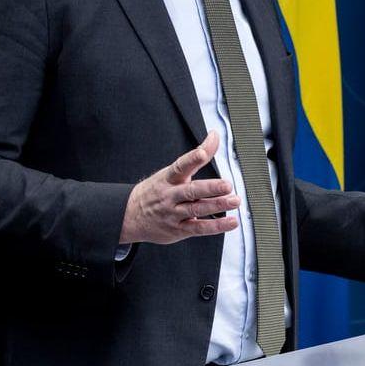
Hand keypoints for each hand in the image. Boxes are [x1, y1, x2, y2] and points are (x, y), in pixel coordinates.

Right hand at [120, 132, 240, 244]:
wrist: (130, 216)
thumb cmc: (156, 191)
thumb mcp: (172, 172)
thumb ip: (196, 156)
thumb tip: (214, 136)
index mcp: (169, 179)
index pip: (180, 166)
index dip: (191, 159)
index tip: (202, 153)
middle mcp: (170, 196)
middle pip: (190, 191)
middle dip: (210, 188)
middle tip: (227, 185)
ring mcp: (173, 213)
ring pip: (196, 209)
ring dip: (217, 205)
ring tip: (234, 201)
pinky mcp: (178, 229)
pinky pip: (199, 228)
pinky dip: (216, 226)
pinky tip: (231, 222)